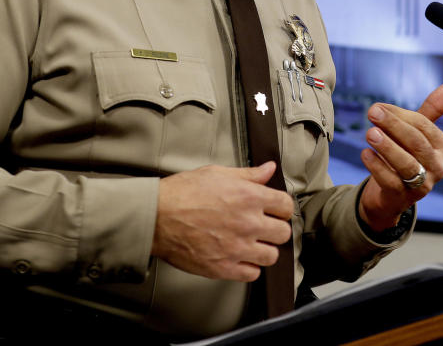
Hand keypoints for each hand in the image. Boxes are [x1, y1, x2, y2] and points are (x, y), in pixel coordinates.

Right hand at [151, 162, 293, 281]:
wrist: (156, 217)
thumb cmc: (182, 193)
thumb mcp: (217, 173)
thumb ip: (248, 174)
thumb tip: (268, 169)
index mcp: (249, 197)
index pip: (286, 206)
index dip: (281, 208)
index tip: (275, 211)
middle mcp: (248, 223)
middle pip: (283, 233)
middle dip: (275, 229)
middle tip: (264, 228)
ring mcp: (238, 247)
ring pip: (271, 256)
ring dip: (265, 250)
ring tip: (253, 244)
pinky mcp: (224, 267)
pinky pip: (252, 274)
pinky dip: (249, 268)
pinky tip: (240, 258)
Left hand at [357, 82, 442, 231]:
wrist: (391, 194)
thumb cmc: (407, 154)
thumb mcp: (418, 132)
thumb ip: (433, 109)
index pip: (423, 126)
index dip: (399, 115)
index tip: (377, 106)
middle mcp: (438, 167)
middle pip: (416, 143)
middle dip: (393, 126)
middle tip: (372, 111)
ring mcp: (423, 185)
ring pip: (406, 164)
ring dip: (387, 147)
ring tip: (369, 133)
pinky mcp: (404, 197)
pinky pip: (391, 181)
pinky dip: (377, 167)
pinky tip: (365, 153)